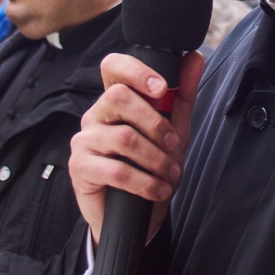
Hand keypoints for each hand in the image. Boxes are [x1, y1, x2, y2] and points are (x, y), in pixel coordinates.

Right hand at [69, 52, 204, 244]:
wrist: (136, 215)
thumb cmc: (151, 166)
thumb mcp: (174, 129)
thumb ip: (182, 94)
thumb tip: (194, 58)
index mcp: (115, 99)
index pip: (114, 66)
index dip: (136, 71)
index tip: (162, 88)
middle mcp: (96, 114)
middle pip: (118, 97)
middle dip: (154, 122)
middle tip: (173, 143)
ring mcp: (84, 140)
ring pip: (122, 137)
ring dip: (155, 158)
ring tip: (170, 173)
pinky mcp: (80, 167)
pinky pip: (115, 170)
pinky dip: (144, 182)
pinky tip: (157, 189)